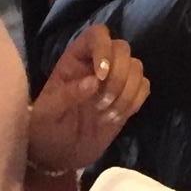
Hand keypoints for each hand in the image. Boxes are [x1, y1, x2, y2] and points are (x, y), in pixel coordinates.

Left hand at [28, 26, 148, 173]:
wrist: (60, 156)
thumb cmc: (47, 131)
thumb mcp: (46, 115)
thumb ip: (66, 96)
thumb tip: (93, 82)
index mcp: (76, 60)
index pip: (97, 35)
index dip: (103, 48)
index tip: (100, 75)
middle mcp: (98, 63)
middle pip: (122, 48)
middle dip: (117, 77)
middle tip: (101, 103)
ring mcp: (115, 79)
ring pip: (137, 67)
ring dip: (126, 92)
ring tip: (106, 114)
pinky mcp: (128, 96)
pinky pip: (144, 86)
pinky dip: (134, 101)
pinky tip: (118, 116)